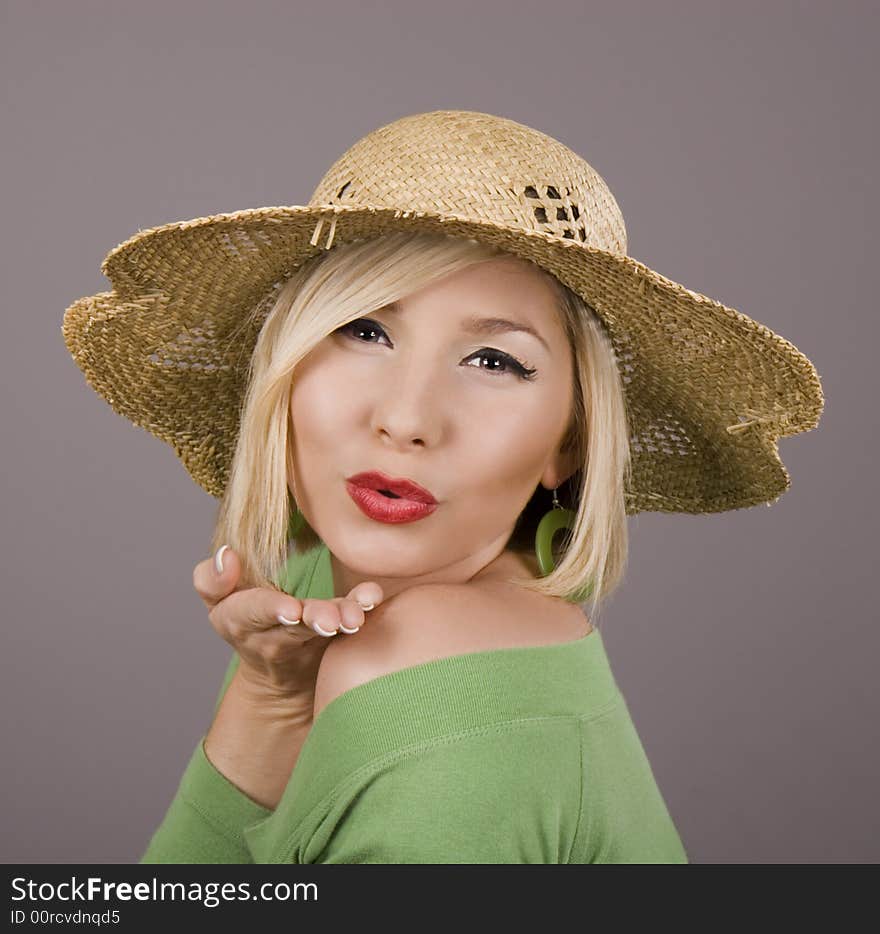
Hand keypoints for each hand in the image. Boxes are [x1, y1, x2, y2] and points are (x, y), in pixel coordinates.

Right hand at [192, 545, 383, 704]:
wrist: (277, 677)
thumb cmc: (244, 621)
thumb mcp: (217, 603)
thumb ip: (211, 579)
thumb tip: (226, 555)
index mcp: (240, 620)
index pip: (252, 612)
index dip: (270, 610)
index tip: (290, 610)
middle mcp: (274, 635)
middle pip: (295, 627)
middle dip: (314, 618)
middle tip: (332, 620)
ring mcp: (308, 640)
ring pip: (324, 630)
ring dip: (342, 619)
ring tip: (355, 616)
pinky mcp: (335, 638)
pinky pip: (348, 627)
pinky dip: (361, 610)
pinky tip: (372, 597)